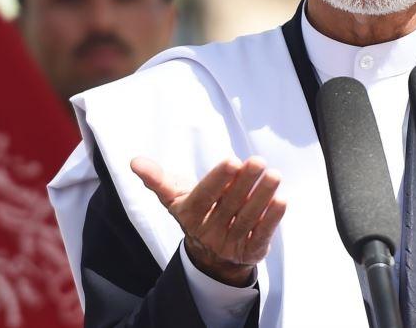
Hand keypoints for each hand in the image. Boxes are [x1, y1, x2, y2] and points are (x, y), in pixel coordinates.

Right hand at [131, 155, 285, 285]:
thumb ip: (157, 179)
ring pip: (248, 219)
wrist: (210, 254)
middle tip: (258, 161)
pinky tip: (281, 200)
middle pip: (229, 205)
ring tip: (274, 175)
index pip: (204, 196)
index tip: (232, 161)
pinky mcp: (250, 251)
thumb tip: (134, 161)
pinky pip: (262, 235)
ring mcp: (230, 244)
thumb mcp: (175, 197)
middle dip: (244, 183)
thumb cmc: (196, 211)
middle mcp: (209, 232)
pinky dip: (272, 219)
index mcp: (189, 215)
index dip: (218, 180)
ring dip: (262, 197)